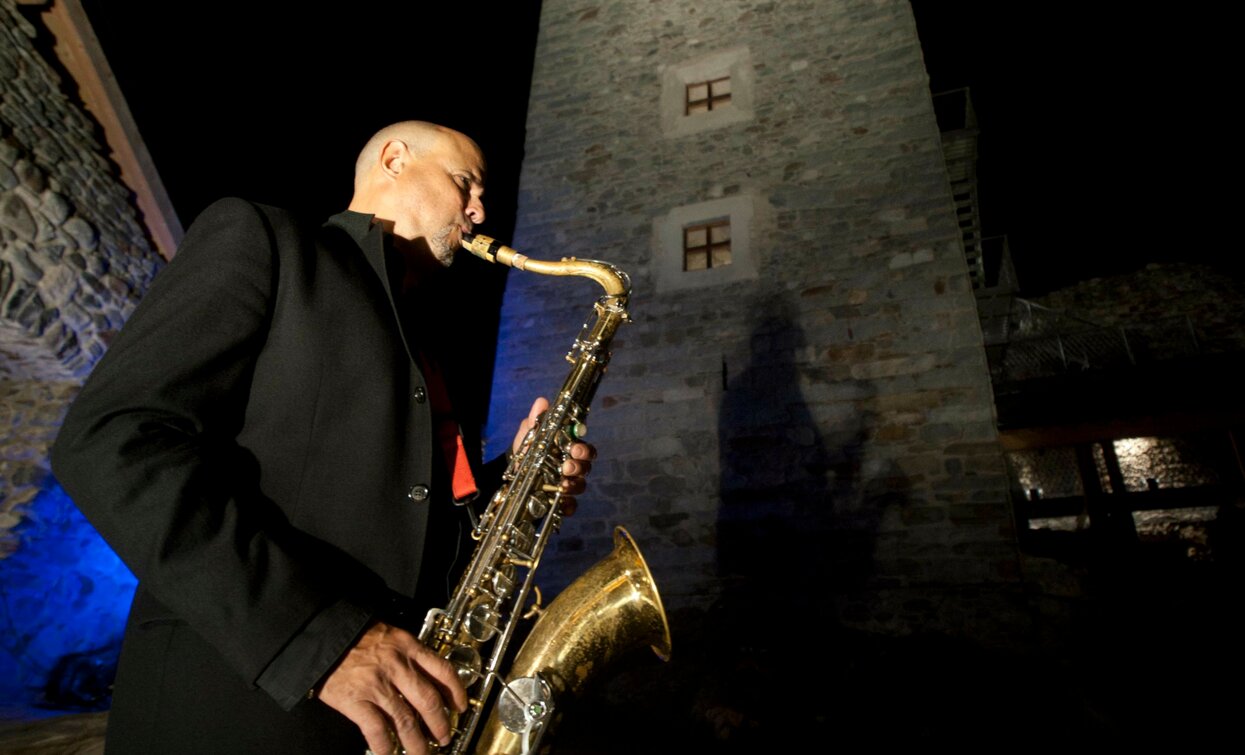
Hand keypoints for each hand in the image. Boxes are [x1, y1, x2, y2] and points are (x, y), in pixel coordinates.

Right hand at [317, 621, 466, 754]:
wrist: (323, 634)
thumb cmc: (355, 634)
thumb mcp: (390, 635)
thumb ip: (408, 653)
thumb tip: (426, 677)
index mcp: (408, 647)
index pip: (443, 670)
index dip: (456, 692)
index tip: (461, 706)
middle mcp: (397, 666)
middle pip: (428, 700)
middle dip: (440, 724)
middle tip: (444, 737)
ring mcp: (377, 685)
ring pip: (406, 720)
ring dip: (417, 741)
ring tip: (422, 752)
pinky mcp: (356, 701)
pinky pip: (376, 730)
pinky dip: (386, 746)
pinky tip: (390, 754)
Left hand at [512, 397, 596, 515]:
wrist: (511, 474)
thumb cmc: (526, 450)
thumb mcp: (528, 434)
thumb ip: (536, 421)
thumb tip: (541, 402)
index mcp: (567, 448)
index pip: (584, 447)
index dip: (583, 448)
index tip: (574, 448)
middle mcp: (571, 465)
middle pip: (586, 466)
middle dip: (579, 465)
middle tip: (567, 466)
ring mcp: (567, 484)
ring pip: (581, 485)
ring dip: (574, 485)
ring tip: (562, 484)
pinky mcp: (560, 501)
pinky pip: (570, 505)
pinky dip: (568, 505)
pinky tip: (560, 502)